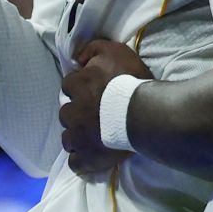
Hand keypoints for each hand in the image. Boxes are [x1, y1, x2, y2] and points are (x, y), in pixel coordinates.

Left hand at [58, 39, 151, 175]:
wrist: (146, 113)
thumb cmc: (131, 80)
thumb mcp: (115, 50)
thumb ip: (92, 49)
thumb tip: (78, 58)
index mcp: (77, 87)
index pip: (68, 85)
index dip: (79, 87)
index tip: (91, 90)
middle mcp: (73, 112)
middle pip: (66, 113)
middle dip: (76, 113)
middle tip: (93, 114)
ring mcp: (78, 137)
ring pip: (67, 138)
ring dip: (76, 137)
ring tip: (91, 136)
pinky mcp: (88, 157)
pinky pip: (75, 162)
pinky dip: (81, 159)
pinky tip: (90, 156)